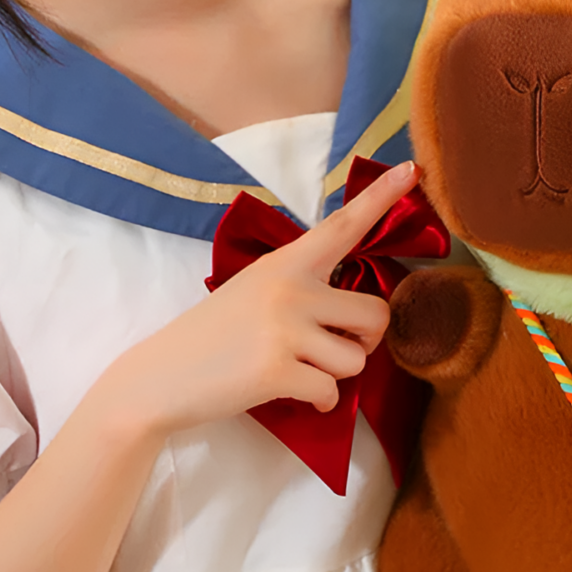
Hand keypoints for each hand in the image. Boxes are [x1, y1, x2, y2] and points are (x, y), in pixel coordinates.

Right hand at [101, 161, 419, 434]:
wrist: (158, 378)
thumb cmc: (213, 336)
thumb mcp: (255, 290)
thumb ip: (303, 287)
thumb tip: (361, 312)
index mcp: (286, 263)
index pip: (343, 225)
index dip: (381, 197)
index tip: (412, 170)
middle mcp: (291, 288)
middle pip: (376, 313)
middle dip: (365, 340)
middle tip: (334, 347)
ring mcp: (285, 328)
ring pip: (357, 360)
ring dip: (335, 374)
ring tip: (297, 368)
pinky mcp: (278, 369)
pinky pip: (330, 392)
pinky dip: (317, 401)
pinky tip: (288, 392)